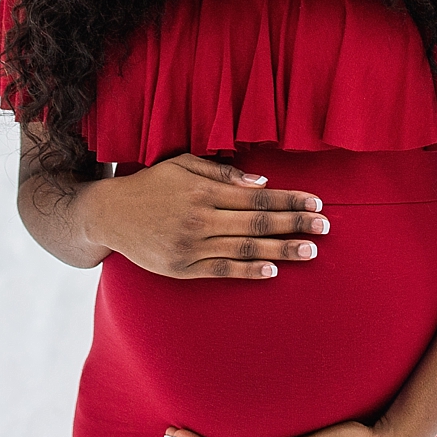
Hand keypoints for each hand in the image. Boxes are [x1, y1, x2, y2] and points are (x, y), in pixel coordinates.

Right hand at [86, 153, 327, 279]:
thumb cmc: (151, 185)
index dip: (288, 200)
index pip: (257, 197)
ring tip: (310, 251)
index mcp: (203, 191)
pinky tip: (272, 272)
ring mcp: (191, 246)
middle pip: (257, 223)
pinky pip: (222, 270)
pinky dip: (249, 272)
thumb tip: (261, 182)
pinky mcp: (182, 269)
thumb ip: (222, 172)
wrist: (110, 215)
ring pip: (245, 249)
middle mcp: (200, 218)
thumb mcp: (183, 165)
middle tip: (325, 227)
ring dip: (281, 251)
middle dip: (294, 224)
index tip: (316, 203)